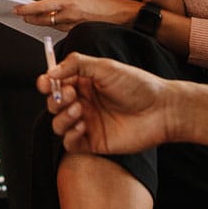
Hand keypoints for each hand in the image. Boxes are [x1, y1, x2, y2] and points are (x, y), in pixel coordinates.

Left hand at [14, 0, 134, 31]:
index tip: (16, 9)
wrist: (124, 16)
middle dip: (29, 17)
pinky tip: (51, 24)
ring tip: (30, 19)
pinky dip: (55, 26)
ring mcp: (74, 26)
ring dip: (41, 22)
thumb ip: (67, 0)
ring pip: (52, 25)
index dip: (27, 9)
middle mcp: (70, 16)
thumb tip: (56, 5)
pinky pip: (63, 30)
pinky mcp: (79, 33)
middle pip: (43, 19)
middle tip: (20, 15)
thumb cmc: (107, 4)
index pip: (42, 6)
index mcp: (70, 3)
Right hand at [37, 53, 172, 155]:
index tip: (46, 82)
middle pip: (54, 103)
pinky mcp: (93, 142)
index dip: (46, 82)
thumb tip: (52, 71)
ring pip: (58, 124)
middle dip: (56, 99)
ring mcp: (87, 123)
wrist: (161, 110)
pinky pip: (70, 144)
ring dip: (62, 117)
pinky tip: (82, 126)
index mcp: (84, 83)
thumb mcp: (106, 67)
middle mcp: (83, 102)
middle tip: (70, 95)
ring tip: (80, 110)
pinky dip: (70, 136)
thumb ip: (76, 65)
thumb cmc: (138, 85)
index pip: (56, 83)